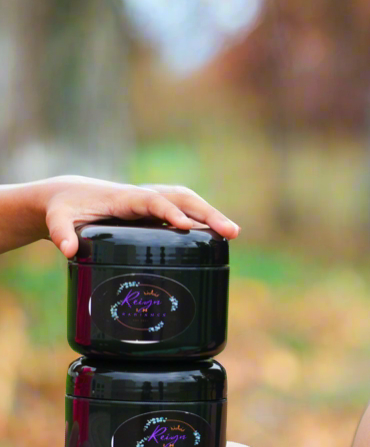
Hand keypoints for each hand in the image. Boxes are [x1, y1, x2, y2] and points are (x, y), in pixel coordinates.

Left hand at [41, 176, 239, 257]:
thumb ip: (60, 232)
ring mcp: (153, 202)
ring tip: (233, 234)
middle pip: (182, 199)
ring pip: (189, 203)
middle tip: (230, 232)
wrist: (70, 196)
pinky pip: (186, 211)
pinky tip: (218, 237)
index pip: (153, 202)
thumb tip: (68, 250)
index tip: (186, 225)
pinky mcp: (157, 211)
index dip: (170, 212)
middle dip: (207, 214)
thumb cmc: (65, 208)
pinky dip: (203, 220)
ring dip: (212, 216)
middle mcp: (144, 196)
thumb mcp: (58, 218)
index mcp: (124, 197)